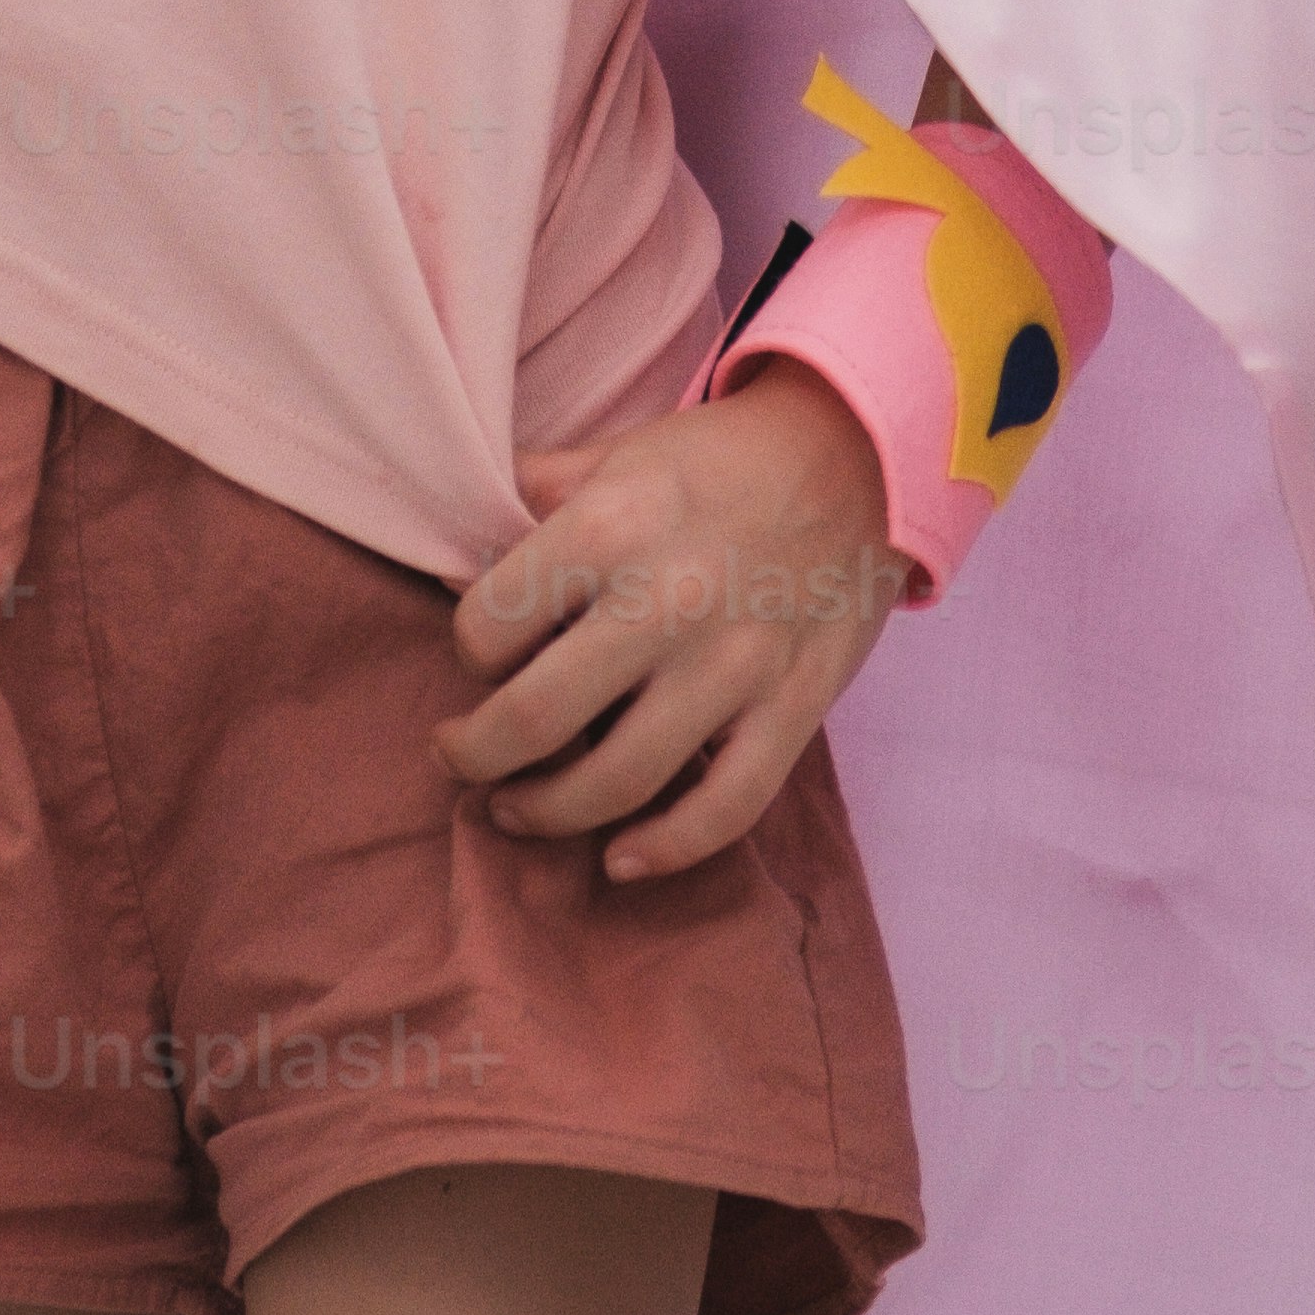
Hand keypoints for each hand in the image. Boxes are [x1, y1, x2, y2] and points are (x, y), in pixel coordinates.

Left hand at [433, 358, 908, 887]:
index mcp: (608, 527)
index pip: (487, 626)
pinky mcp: (792, 708)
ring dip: (546, 812)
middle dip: (474, 755)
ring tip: (515, 808)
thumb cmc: (720, 459)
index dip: (467, 653)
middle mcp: (666, 601)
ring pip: (616, 782)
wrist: (862, 456)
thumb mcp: (616, 453)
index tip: (481, 658)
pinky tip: (618, 860)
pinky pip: (724, 809)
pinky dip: (664, 850)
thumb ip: (533, 496)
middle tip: (459, 755)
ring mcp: (735, 664)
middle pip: (532, 720)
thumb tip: (452, 555)